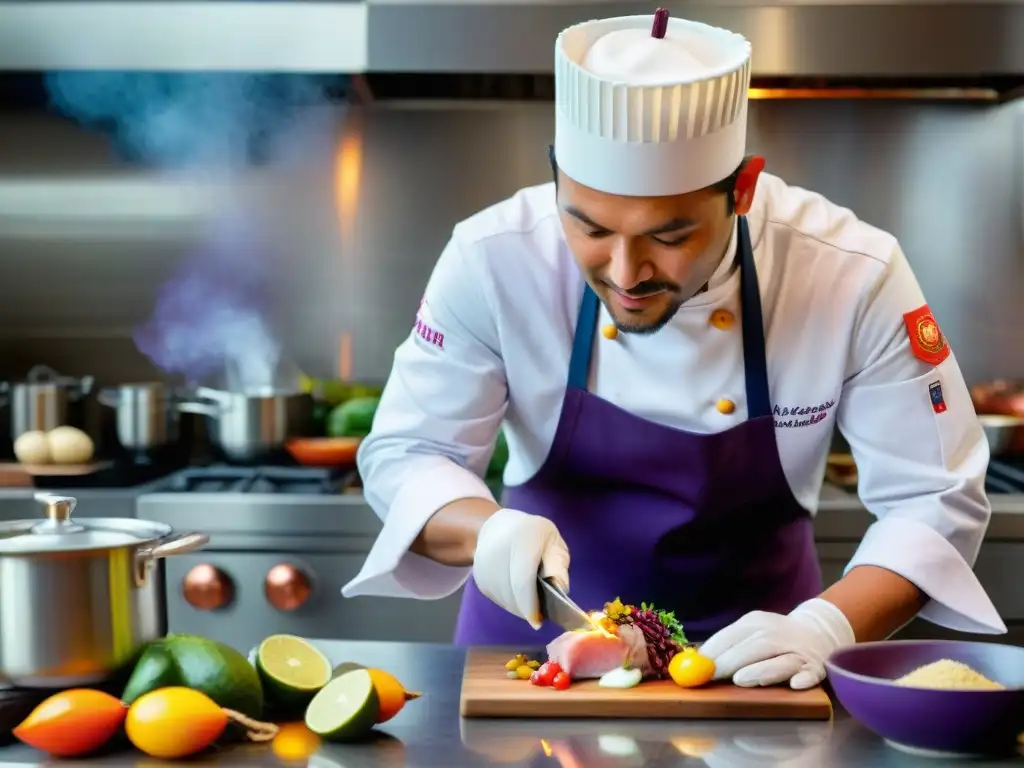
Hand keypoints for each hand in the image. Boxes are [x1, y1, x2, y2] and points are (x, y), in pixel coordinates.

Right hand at [472, 508, 569, 628]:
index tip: (538, 623)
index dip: (530, 604)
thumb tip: (560, 590)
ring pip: (505, 600)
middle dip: (529, 608)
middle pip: (513, 594)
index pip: (522, 580)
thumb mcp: (554, 542)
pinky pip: (498, 599)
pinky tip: (519, 592)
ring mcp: (484, 567)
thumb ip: (558, 565)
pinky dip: (512, 602)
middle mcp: (497, 552)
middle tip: (542, 610)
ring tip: (532, 597)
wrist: (498, 528)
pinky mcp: (479, 579)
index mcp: (522, 539)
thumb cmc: (533, 535)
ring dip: (521, 606)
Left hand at [699, 598, 855, 688]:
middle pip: (754, 647)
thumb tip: (696, 662)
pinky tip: (795, 684)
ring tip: (741, 679)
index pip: (732, 635)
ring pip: (781, 659)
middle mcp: (777, 633)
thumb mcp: (750, 631)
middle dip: (731, 662)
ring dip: (762, 670)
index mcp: (756, 622)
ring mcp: (798, 651)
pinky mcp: (816, 667)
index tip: (696, 667)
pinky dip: (804, 678)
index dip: (713, 651)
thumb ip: (727, 645)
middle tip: (712, 677)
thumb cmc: (773, 637)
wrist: (818, 631)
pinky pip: (810, 673)